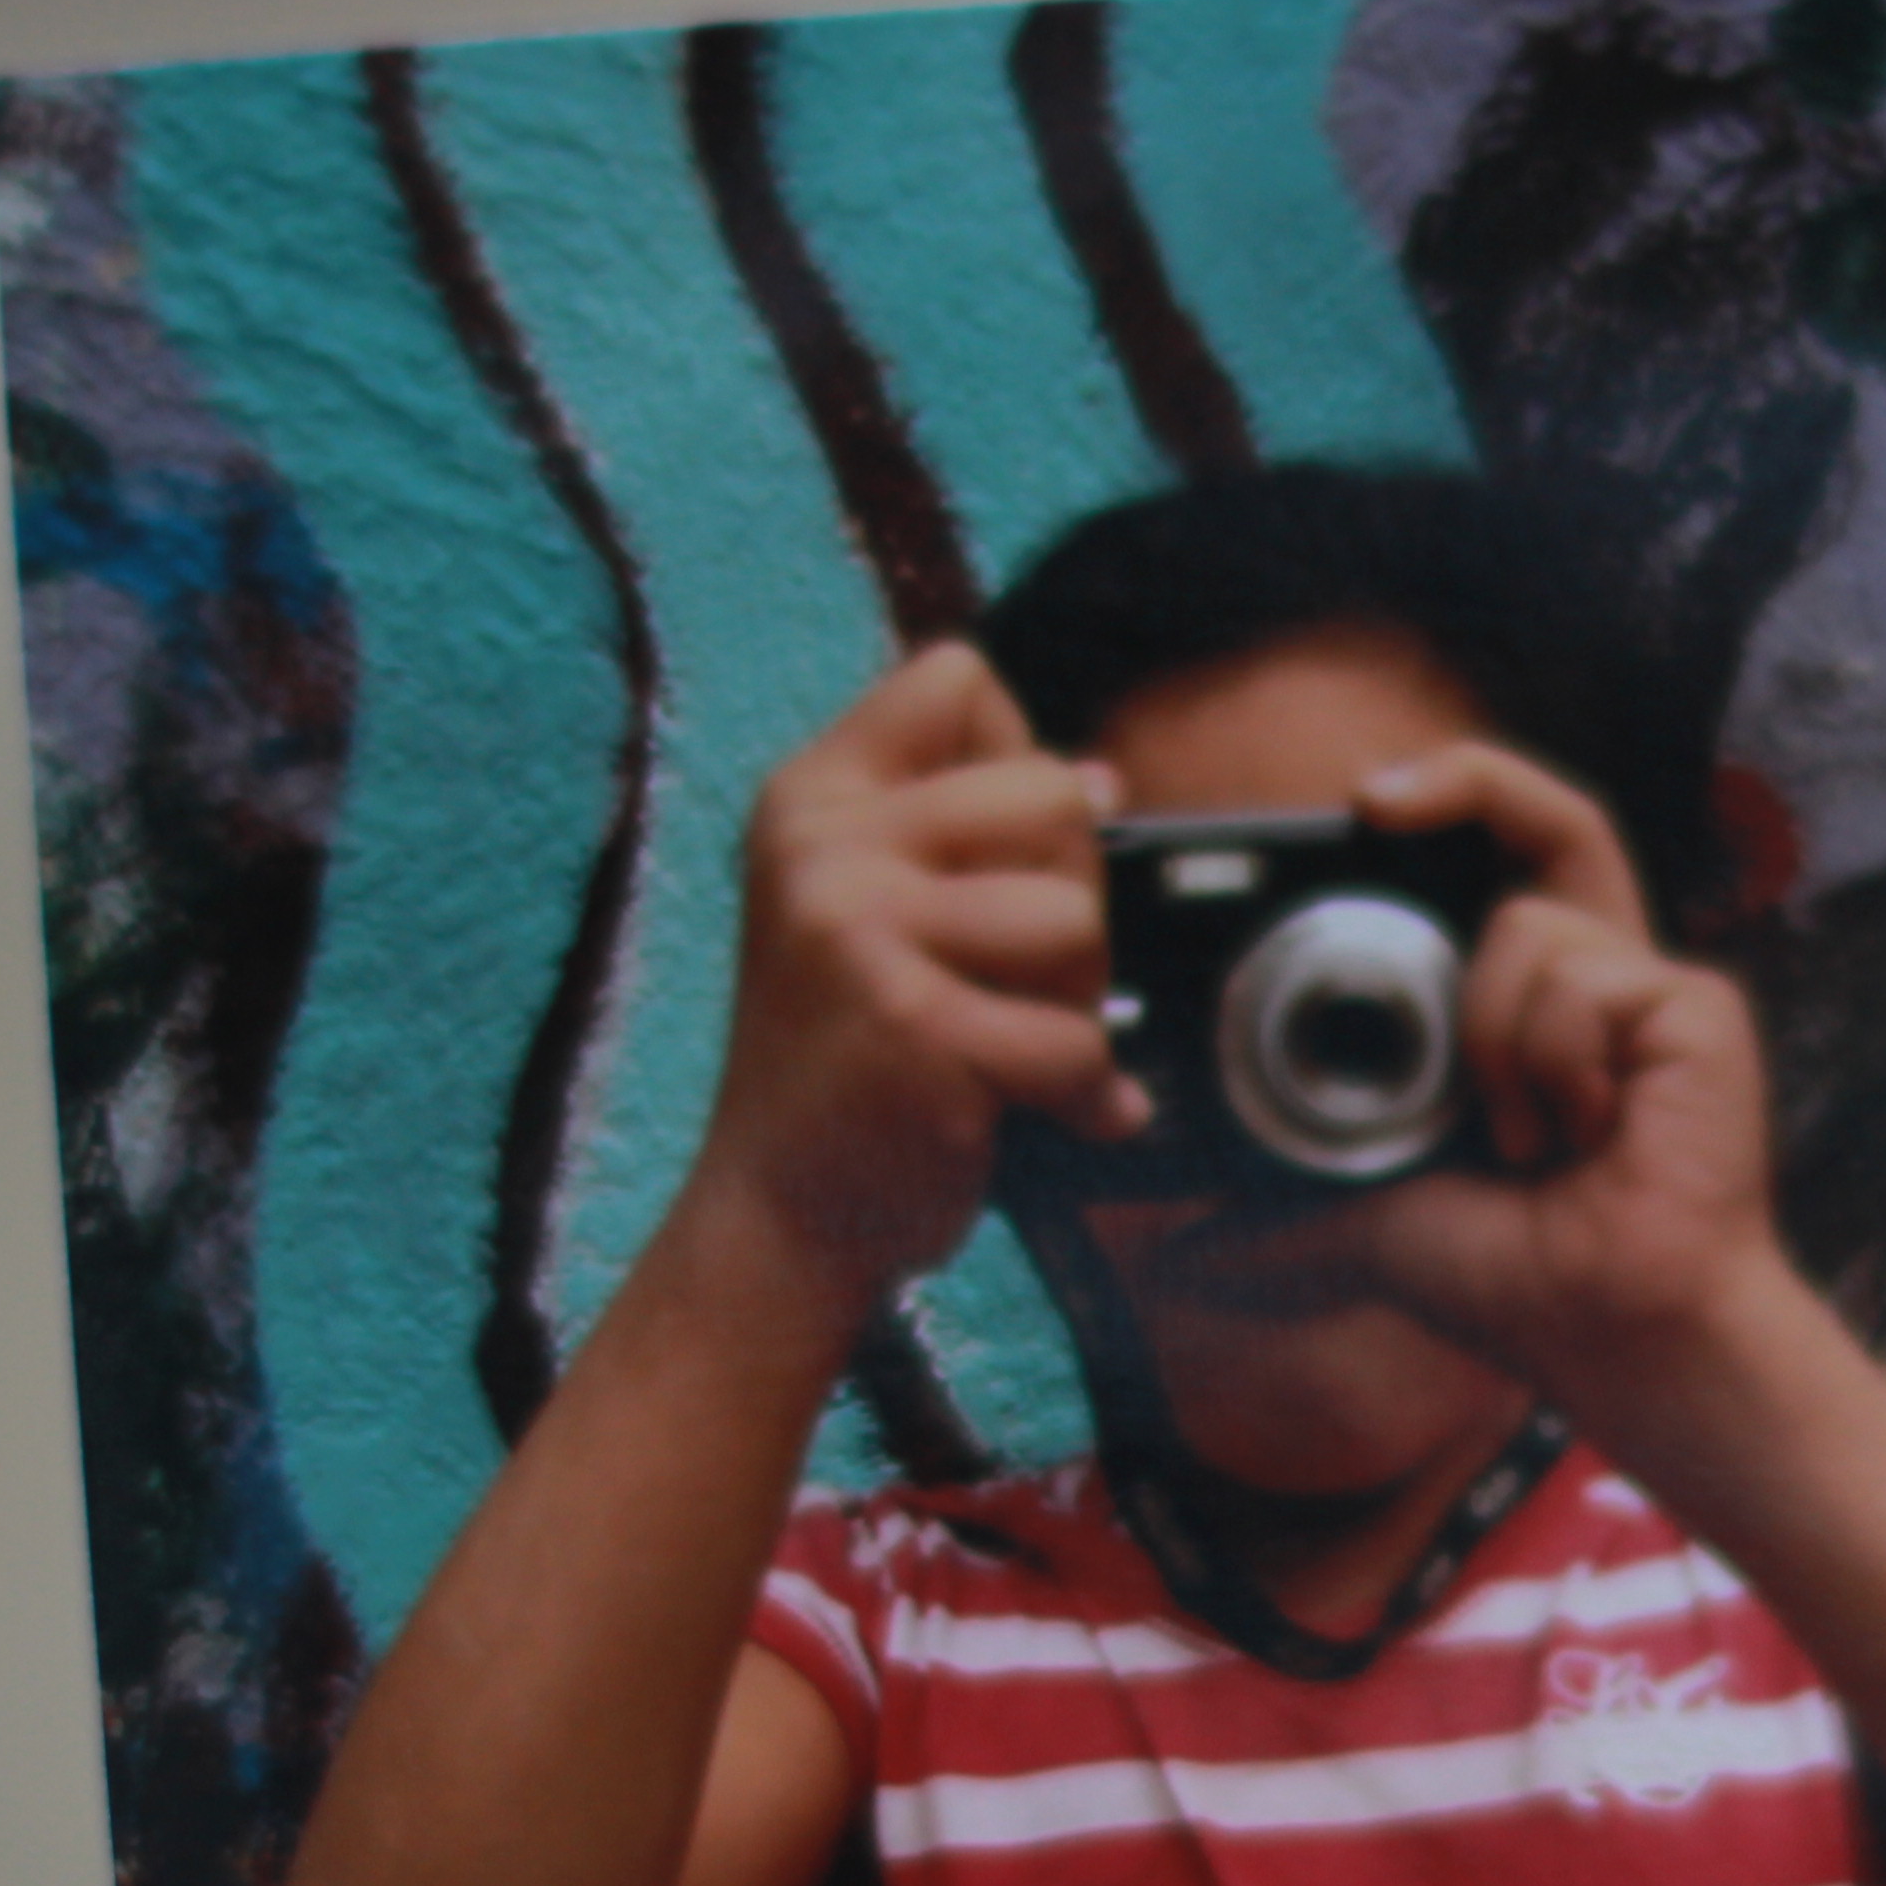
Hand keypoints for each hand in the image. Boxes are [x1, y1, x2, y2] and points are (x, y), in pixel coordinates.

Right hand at [695, 642, 1138, 1293]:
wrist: (781, 1208)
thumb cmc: (852, 1054)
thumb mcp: (874, 907)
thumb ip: (972, 829)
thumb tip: (1104, 775)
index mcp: (812, 794)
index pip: (956, 678)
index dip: (1014, 756)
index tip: (985, 857)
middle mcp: (822, 844)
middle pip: (1050, 792)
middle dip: (1072, 894)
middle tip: (1016, 978)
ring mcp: (858, 929)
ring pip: (1076, 916)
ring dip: (1077, 998)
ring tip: (1012, 1041)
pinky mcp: (911, 1024)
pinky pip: (1075, 1036)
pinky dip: (1080, 1093)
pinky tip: (1037, 1112)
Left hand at [1317, 742, 1792, 1402]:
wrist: (1611, 1331)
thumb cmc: (1522, 1282)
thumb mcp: (1369, 1225)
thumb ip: (1280, 1218)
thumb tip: (1177, 1254)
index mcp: (1528, 1016)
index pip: (1497, 871)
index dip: (1445, 808)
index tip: (1357, 811)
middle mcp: (1596, 985)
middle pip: (1551, 819)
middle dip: (1466, 776)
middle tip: (1374, 802)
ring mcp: (1650, 990)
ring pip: (1527, 924)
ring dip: (1490, 1038)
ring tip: (1523, 1137)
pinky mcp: (1693, 1006)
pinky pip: (1579, 977)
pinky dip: (1550, 1060)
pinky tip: (1583, 1132)